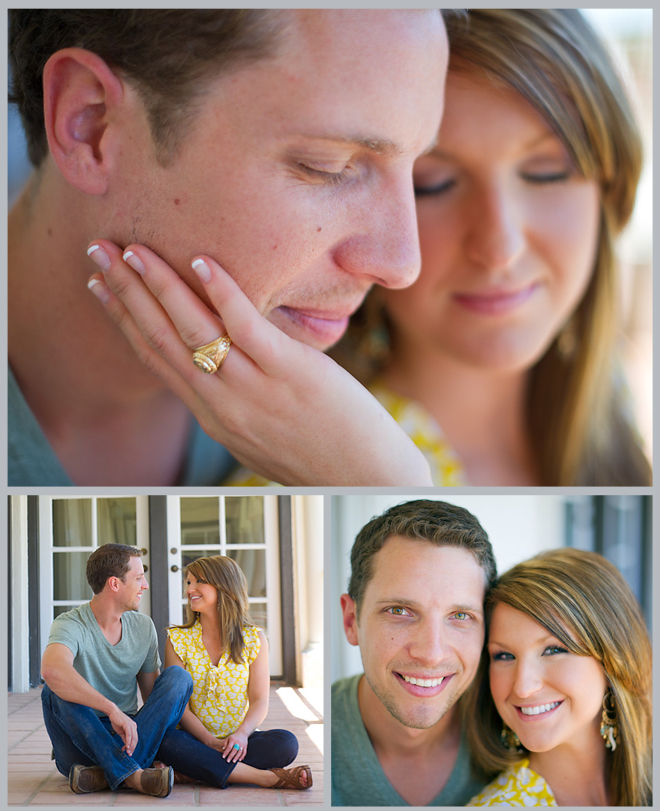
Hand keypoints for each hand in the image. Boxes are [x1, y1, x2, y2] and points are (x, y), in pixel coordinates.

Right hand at [86, 241, 431, 485]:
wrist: (365, 479)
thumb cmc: (321, 456)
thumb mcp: (261, 435)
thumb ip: (237, 402)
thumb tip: (228, 367)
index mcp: (214, 416)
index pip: (157, 359)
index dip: (124, 319)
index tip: (100, 287)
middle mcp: (222, 404)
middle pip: (161, 340)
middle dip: (124, 292)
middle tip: (97, 250)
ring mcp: (253, 389)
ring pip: (192, 331)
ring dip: (158, 286)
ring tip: (132, 249)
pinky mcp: (289, 374)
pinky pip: (245, 327)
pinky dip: (220, 293)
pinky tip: (200, 260)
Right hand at [107, 705, 137, 755]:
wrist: (113, 713)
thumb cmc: (117, 721)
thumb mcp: (121, 731)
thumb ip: (124, 738)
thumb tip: (126, 746)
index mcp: (133, 727)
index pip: (135, 739)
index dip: (133, 746)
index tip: (129, 752)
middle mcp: (134, 726)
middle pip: (135, 739)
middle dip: (132, 747)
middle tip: (129, 754)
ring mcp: (131, 725)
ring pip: (133, 738)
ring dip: (130, 746)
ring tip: (128, 752)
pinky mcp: (127, 724)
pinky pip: (129, 735)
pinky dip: (128, 741)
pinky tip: (126, 747)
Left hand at [221, 730, 248, 762]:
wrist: (242, 733)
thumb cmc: (234, 737)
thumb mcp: (228, 738)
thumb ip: (225, 743)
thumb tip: (223, 749)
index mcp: (233, 740)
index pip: (229, 747)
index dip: (226, 752)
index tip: (223, 757)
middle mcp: (238, 742)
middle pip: (234, 750)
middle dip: (231, 756)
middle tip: (228, 761)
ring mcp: (242, 745)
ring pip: (239, 752)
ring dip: (236, 757)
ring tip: (233, 762)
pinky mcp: (245, 746)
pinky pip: (244, 752)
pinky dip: (242, 756)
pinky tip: (239, 760)